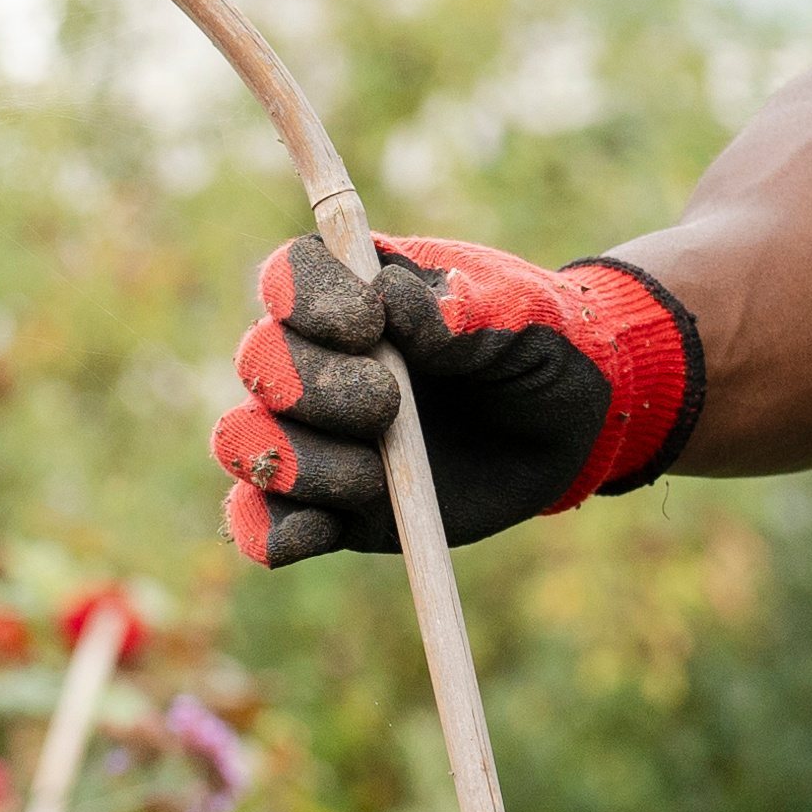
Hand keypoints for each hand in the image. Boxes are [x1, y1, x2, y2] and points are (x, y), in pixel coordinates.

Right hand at [217, 235, 703, 566]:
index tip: (370, 327)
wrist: (565, 426)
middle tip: (389, 406)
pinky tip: (323, 531)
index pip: (287, 277)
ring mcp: (312, 436)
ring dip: (299, 463)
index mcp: (350, 290)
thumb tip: (392, 300)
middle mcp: (313, 359)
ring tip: (376, 476)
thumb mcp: (522, 314)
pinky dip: (274, 533)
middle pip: (261, 364)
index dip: (309, 301)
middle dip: (315, 388)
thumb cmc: (537, 344)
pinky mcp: (326, 508)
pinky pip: (263, 526)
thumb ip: (463, 306)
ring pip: (246, 444)